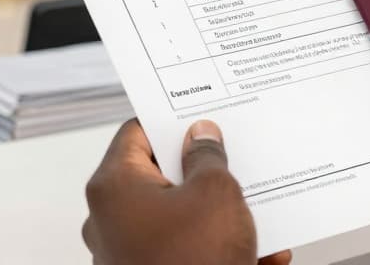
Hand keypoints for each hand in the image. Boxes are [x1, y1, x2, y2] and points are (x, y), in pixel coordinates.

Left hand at [83, 119, 291, 264]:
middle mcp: (109, 219)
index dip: (172, 122)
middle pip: (159, 176)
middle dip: (202, 171)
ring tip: (257, 212)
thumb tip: (202, 138)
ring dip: (218, 215)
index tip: (201, 119)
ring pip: (177, 217)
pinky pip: (184, 250)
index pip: (137, 133)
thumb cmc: (193, 262)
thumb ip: (207, 156)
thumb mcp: (216, 193)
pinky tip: (260, 252)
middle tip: (233, 160)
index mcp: (114, 186)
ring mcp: (125, 252)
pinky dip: (217, 248)